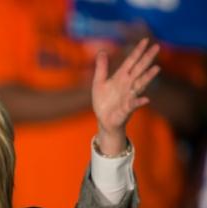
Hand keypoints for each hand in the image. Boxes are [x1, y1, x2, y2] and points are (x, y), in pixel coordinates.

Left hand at [92, 38, 159, 154]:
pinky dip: (139, 102)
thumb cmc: (103, 101)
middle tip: (157, 47)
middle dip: (147, 59)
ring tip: (156, 69)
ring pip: (140, 85)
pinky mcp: (127, 109)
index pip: (131, 61)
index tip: (146, 40)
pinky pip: (134, 105)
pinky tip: (146, 99)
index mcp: (121, 77)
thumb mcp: (99, 82)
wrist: (104, 119)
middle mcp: (128, 84)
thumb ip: (102, 68)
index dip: (137, 51)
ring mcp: (129, 96)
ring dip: (148, 78)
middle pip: (139, 69)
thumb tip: (101, 51)